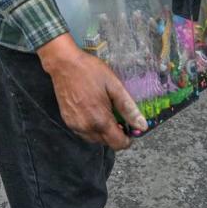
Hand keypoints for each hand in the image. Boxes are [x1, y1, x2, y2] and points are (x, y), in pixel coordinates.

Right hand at [37, 34, 147, 149]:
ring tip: (105, 113)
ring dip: (103, 132)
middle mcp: (86, 127)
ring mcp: (75, 125)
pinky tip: (92, 112)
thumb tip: (142, 125)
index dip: (127, 139)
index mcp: (100, 119)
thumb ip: (128, 108)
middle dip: (115, 134)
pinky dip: (91, 128)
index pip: (118, 144)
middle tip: (117, 116)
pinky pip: (83, 133)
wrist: (64, 63)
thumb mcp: (114, 85)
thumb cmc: (89, 71)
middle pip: (107, 143)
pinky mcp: (67, 120)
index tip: (130, 128)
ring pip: (94, 139)